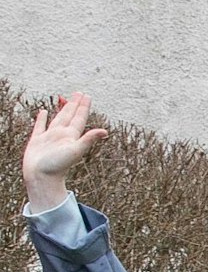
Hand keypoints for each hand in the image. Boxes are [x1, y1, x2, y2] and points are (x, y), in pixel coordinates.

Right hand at [22, 93, 107, 210]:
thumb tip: (105, 131)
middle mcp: (62, 135)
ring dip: (62, 109)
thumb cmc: (57, 166)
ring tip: (65, 98)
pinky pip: (40, 126)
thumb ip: (89, 139)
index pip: (79, 118)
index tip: (87, 96)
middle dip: (75, 104)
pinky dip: (42, 119)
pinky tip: (44, 112)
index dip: (83, 107)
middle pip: (70, 116)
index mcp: (71, 136)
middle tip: (79, 93)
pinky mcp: (37, 141)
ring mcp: (49, 137)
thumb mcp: (76, 150)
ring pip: (57, 119)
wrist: (41, 177)